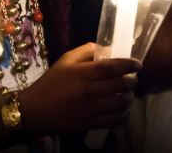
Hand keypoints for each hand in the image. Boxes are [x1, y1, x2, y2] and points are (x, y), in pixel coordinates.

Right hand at [18, 42, 140, 135]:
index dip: (129, 64)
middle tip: (132, 79)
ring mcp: (90, 109)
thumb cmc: (50, 82)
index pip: (113, 67)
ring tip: (127, 95)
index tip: (138, 64)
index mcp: (84, 73)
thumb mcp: (65, 60)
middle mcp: (90, 91)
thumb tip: (106, 47)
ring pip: (121, 104)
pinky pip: (114, 121)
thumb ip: (86, 50)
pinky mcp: (89, 124)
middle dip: (132, 81)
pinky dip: (122, 115)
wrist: (33, 110)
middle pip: (121, 85)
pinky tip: (121, 110)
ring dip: (129, 98)